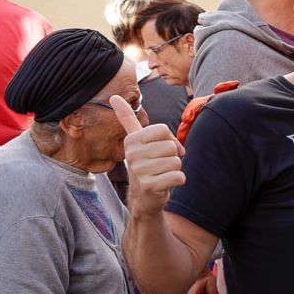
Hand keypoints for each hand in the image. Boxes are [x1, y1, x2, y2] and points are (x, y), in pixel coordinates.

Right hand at [113, 96, 184, 215]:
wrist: (144, 197)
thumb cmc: (146, 165)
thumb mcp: (135, 142)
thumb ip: (127, 120)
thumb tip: (114, 96)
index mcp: (131, 140)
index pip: (163, 130)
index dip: (169, 140)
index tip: (161, 149)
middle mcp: (132, 154)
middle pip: (171, 146)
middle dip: (172, 157)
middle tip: (160, 165)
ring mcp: (139, 171)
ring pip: (177, 162)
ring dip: (175, 169)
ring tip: (161, 174)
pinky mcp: (149, 186)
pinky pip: (179, 177)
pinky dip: (178, 181)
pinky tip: (165, 184)